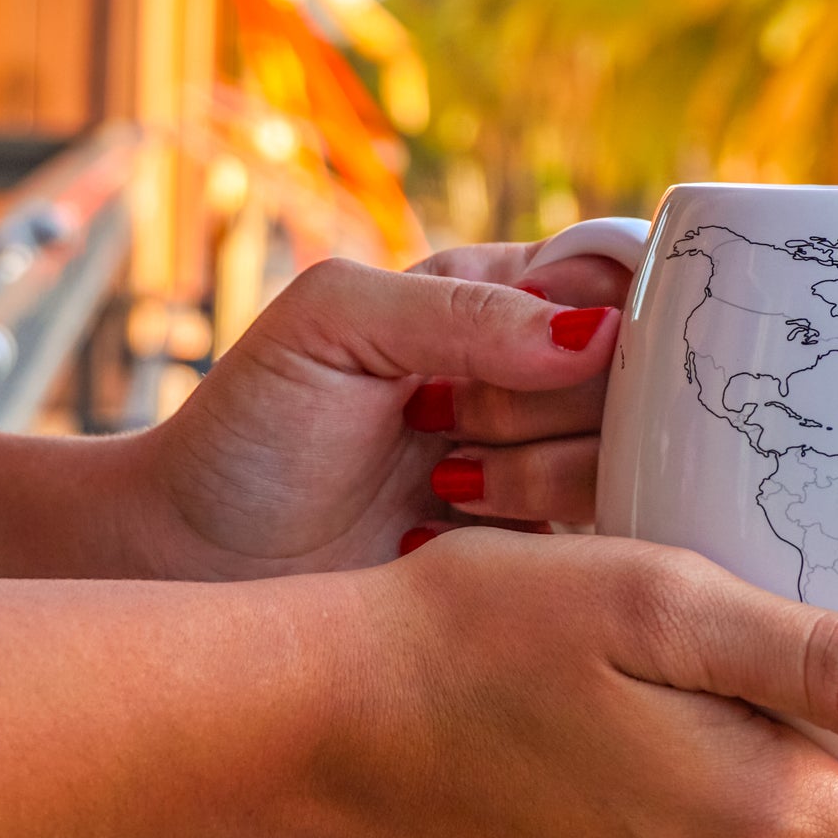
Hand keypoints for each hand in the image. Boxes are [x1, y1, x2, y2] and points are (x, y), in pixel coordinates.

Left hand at [134, 245, 629, 579]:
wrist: (206, 560)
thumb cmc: (255, 428)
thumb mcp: (337, 324)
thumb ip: (466, 310)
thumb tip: (597, 335)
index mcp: (500, 294)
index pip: (613, 276)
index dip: (602, 313)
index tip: (547, 354)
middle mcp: (537, 374)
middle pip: (630, 373)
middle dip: (535, 404)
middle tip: (440, 420)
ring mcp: (548, 459)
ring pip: (623, 456)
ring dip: (532, 472)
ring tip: (441, 481)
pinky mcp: (544, 542)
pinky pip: (602, 535)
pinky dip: (529, 529)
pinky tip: (449, 530)